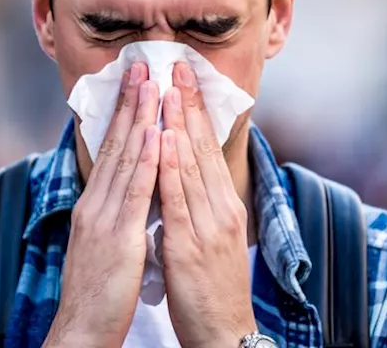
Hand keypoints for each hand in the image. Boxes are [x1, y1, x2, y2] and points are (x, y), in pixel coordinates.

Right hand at [46, 63, 160, 347]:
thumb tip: (127, 192)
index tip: (136, 83)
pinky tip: (158, 136)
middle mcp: (95, 205)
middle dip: (131, 104)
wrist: (81, 329)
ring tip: (152, 85)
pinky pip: (136, 193)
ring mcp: (104, 219)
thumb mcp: (103, 245)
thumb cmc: (97, 292)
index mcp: (93, 206)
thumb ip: (113, 215)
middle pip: (116, 145)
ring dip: (141, 119)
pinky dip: (148, 161)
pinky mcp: (118, 237)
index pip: (110, 151)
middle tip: (143, 66)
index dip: (124, 115)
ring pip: (126, 160)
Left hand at [158, 62, 257, 347]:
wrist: (224, 332)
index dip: (195, 109)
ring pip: (191, 166)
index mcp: (224, 205)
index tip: (184, 76)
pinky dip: (170, 168)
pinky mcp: (191, 246)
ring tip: (167, 89)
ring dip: (178, 124)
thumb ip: (198, 203)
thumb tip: (179, 170)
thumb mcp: (211, 236)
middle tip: (177, 65)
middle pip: (202, 147)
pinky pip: (178, 200)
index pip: (208, 147)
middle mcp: (220, 208)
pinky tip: (163, 143)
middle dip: (188, 104)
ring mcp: (208, 226)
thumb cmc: (212, 288)